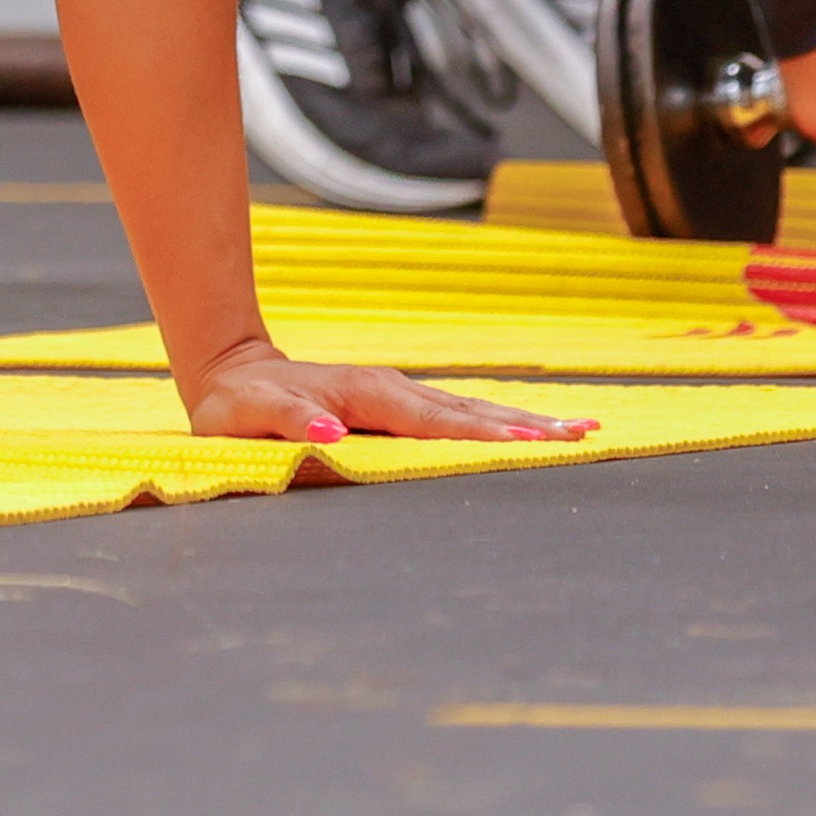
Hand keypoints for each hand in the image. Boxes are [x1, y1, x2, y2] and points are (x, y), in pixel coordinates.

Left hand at [182, 341, 595, 444]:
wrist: (232, 373)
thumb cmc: (238, 404)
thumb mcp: (246, 415)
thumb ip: (288, 422)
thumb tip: (330, 434)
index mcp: (363, 394)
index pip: (432, 420)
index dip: (479, 433)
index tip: (528, 442)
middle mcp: (390, 389)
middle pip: (468, 410)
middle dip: (525, 424)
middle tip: (583, 435)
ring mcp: (398, 394)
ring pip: (471, 408)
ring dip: (524, 420)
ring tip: (581, 429)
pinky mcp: (399, 404)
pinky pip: (458, 414)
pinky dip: (499, 421)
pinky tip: (531, 429)